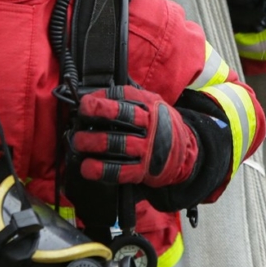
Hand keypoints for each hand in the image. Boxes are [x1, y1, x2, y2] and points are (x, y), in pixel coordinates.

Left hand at [71, 85, 197, 187]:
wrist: (186, 152)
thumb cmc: (160, 125)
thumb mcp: (153, 104)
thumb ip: (130, 99)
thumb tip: (96, 96)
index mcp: (150, 105)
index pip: (125, 96)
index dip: (103, 97)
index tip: (86, 102)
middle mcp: (150, 125)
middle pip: (123, 116)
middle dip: (99, 113)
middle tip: (80, 117)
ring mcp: (147, 148)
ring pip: (118, 143)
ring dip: (94, 142)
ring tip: (78, 141)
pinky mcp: (142, 170)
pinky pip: (120, 170)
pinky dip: (102, 170)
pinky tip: (87, 168)